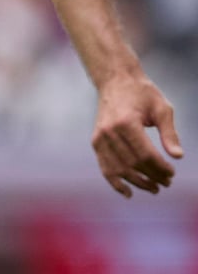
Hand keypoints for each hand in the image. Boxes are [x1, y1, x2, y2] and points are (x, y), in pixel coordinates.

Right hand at [92, 73, 184, 197]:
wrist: (115, 81)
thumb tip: (178, 157)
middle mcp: (110, 132)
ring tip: (153, 188)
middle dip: (152, 176)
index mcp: (126, 123)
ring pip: (118, 169)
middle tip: (166, 184)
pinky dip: (115, 182)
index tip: (172, 174)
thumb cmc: (142, 93)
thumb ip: (170, 133)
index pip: (145, 154)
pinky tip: (128, 192)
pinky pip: (104, 167)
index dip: (160, 168)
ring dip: (137, 182)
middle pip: (133, 164)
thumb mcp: (162, 109)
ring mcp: (100, 138)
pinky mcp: (95, 141)